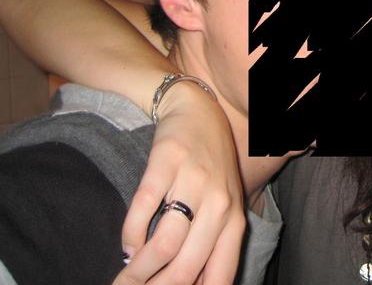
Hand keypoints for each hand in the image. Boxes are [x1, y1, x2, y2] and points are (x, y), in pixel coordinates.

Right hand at [113, 82, 245, 284]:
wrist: (198, 112)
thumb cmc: (210, 168)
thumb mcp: (223, 208)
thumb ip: (212, 247)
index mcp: (235, 220)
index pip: (219, 276)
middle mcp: (219, 203)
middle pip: (187, 267)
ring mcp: (194, 182)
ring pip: (166, 244)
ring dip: (139, 268)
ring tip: (128, 272)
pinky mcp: (167, 162)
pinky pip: (144, 209)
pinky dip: (131, 235)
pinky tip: (128, 244)